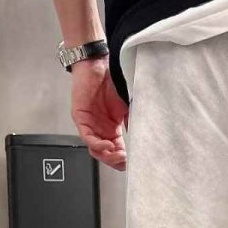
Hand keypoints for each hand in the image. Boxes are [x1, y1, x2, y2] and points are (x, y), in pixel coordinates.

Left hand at [70, 56, 127, 170]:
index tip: (135, 164)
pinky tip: (108, 146)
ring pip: (95, 150)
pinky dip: (98, 145)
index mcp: (112, 129)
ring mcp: (90, 125)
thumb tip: (146, 139)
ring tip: (118, 156)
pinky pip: (87, 138)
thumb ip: (134, 122)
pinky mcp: (81, 119)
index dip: (125, 160)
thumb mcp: (128, 106)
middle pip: (106, 154)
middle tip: (126, 162)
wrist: (99, 63)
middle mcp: (100, 129)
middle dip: (116, 162)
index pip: (118, 151)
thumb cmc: (113, 81)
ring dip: (107, 156)